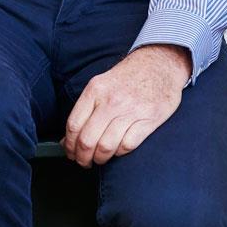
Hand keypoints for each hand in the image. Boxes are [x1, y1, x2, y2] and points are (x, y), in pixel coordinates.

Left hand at [61, 44, 190, 167]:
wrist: (159, 64)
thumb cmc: (127, 77)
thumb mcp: (101, 84)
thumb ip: (85, 109)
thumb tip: (67, 138)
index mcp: (95, 90)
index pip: (73, 125)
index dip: (69, 145)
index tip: (71, 153)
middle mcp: (110, 101)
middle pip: (87, 140)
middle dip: (82, 157)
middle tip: (84, 162)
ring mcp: (130, 111)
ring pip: (106, 146)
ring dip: (100, 159)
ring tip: (100, 160)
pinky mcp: (149, 119)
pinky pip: (127, 145)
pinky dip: (119, 153)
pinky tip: (118, 151)